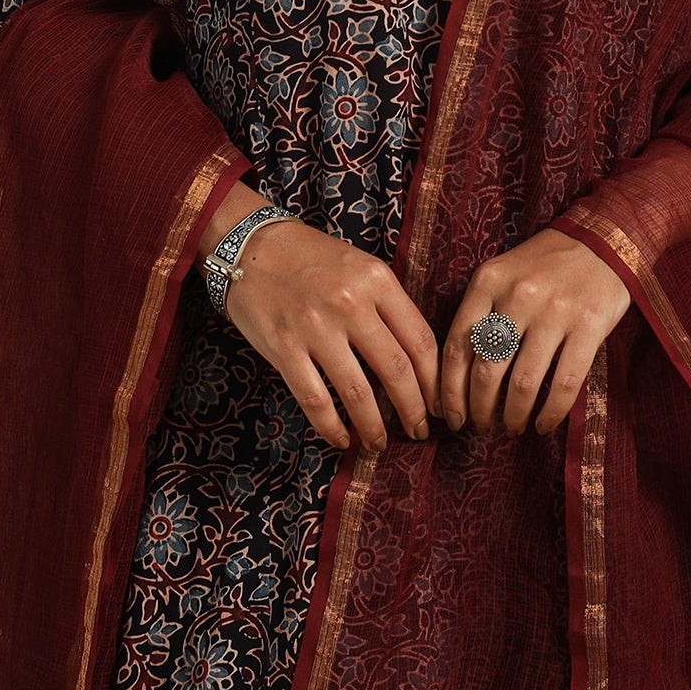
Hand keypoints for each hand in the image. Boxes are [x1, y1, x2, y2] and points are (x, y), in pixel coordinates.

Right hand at [203, 185, 440, 452]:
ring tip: (379, 443)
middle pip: (396, 370)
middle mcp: (351, 303)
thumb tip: (416, 358)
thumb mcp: (360, 267)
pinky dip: (331, 427)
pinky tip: (340, 439)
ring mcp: (315, 327)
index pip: (420, 340)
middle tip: (419, 432)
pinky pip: (315, 400)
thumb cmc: (310, 257)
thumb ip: (387, 304)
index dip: (435, 381)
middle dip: (413, 411)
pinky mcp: (283, 347)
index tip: (439, 404)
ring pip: (358, 393)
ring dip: (373, 427)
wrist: (251, 246)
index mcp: (377, 280)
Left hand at [439, 228, 632, 436]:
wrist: (601, 240)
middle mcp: (517, 296)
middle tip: (482, 427)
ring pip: (522, 384)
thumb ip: (481, 313)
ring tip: (512, 427)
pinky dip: (550, 413)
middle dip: (479, 410)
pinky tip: (543, 424)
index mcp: (488, 281)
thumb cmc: (544, 264)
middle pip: (486, 371)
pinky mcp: (588, 326)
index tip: (450, 416)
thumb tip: (461, 377)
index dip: (449, 391)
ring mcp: (554, 312)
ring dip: (513, 416)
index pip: (457, 346)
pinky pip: (564, 383)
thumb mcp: (503, 273)